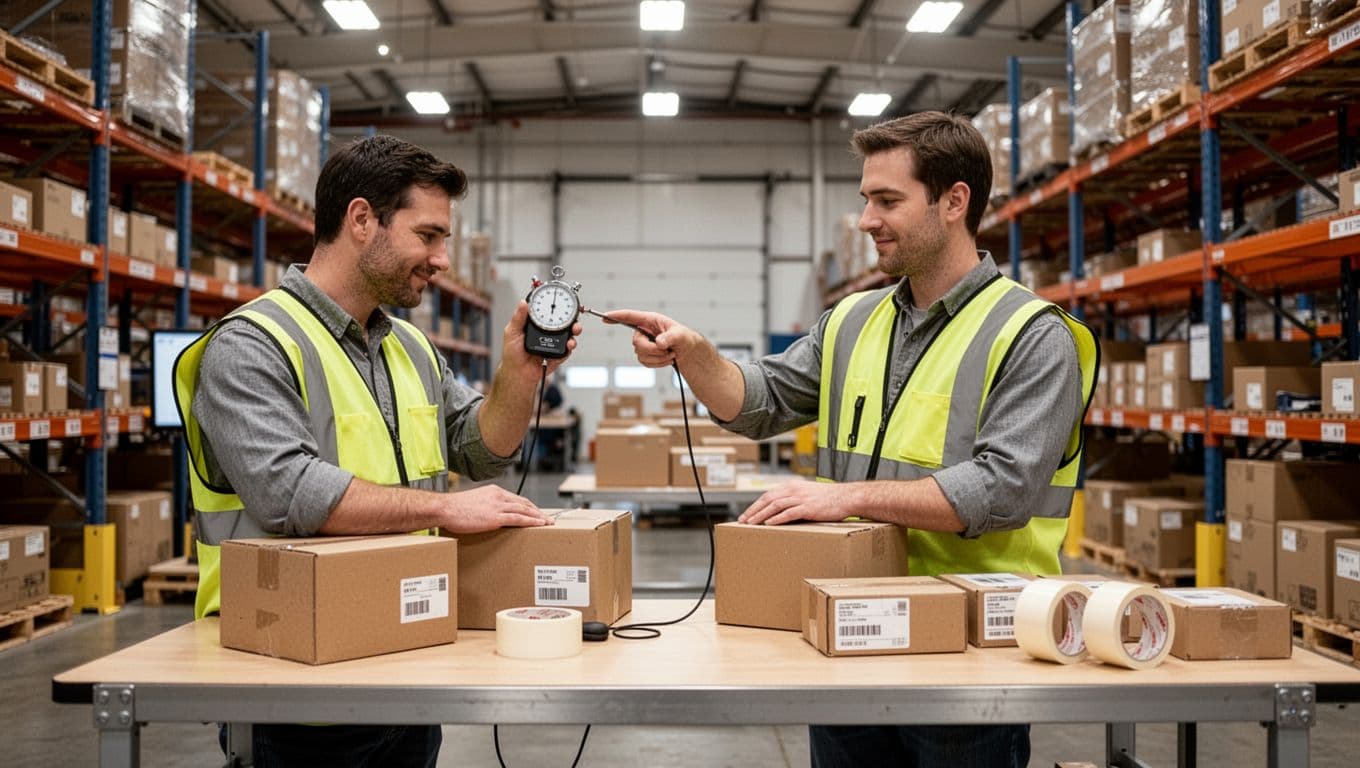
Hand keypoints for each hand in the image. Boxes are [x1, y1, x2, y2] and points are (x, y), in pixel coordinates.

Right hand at [439, 484, 553, 532]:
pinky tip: (539, 524)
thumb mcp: (474, 502)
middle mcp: (498, 496)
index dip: (529, 506)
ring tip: (548, 522)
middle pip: (524, 503)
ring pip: (525, 510)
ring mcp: (498, 506)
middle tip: (547, 518)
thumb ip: (486, 506)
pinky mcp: (496, 517)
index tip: (536, 511)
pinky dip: (531, 521)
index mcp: (494, 491)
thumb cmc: (455, 508)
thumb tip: (491, 516)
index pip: (516, 498)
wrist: (445, 509)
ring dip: (539, 516)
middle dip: (537, 511)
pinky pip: (519, 518)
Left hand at [502, 300, 582, 375]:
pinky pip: (567, 349)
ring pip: (568, 333)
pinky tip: (569, 344)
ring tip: (574, 330)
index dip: (555, 304)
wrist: (518, 373)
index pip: (548, 310)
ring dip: (574, 330)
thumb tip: (522, 303)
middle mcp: (546, 331)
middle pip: (563, 320)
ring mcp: (553, 342)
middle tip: (573, 317)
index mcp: (536, 324)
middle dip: (571, 317)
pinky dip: (570, 346)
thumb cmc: (512, 353)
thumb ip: (518, 318)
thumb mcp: (511, 332)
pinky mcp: (557, 354)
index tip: (561, 299)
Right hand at [605, 309, 698, 367]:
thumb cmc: (686, 338)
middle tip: (667, 351)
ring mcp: (644, 344)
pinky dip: (657, 364)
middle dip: (652, 350)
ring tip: (671, 355)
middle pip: (636, 342)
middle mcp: (645, 331)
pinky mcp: (646, 355)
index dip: (616, 316)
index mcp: (651, 320)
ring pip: (640, 355)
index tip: (604, 317)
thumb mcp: (681, 335)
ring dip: (657, 358)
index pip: (630, 317)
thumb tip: (658, 343)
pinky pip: (645, 362)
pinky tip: (667, 360)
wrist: (689, 352)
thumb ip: (670, 337)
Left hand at [738, 479, 859, 525]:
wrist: (847, 497)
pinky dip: (777, 518)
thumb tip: (782, 511)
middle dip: (753, 510)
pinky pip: (789, 513)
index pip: (769, 494)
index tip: (746, 514)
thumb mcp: (809, 494)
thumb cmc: (829, 498)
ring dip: (761, 515)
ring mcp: (801, 498)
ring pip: (775, 506)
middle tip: (743, 521)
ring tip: (751, 524)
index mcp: (793, 486)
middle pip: (768, 499)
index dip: (756, 504)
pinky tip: (768, 524)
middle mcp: (794, 490)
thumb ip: (795, 499)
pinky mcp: (808, 508)